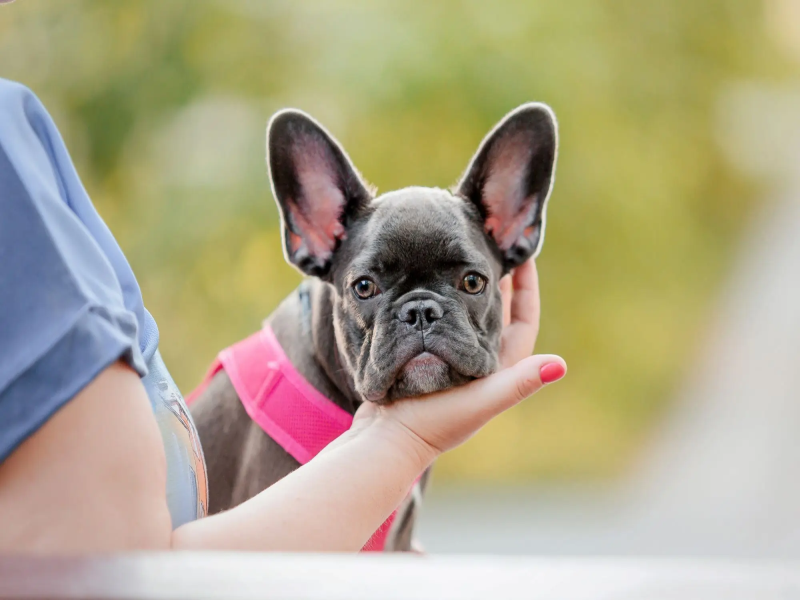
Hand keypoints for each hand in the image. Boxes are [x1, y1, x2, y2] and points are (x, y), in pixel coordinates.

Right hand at [352, 258, 565, 466]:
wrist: (387, 438)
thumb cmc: (435, 421)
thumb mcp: (482, 399)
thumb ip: (520, 382)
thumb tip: (562, 366)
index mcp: (498, 368)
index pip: (523, 320)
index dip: (527, 288)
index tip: (524, 255)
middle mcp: (479, 363)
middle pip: (497, 313)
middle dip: (498, 281)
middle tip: (492, 248)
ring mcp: (453, 363)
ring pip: (467, 315)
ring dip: (468, 288)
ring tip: (462, 259)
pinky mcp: (427, 363)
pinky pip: (441, 323)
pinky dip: (441, 302)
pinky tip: (428, 284)